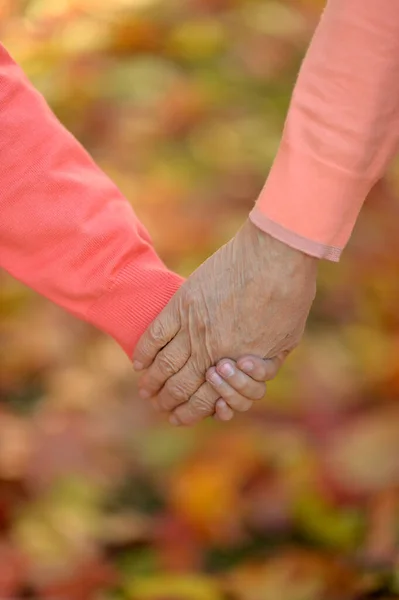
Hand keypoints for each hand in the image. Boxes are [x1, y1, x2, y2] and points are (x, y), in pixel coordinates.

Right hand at [134, 219, 316, 425]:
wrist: (275, 255)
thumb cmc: (289, 297)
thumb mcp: (286, 342)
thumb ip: (266, 364)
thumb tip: (249, 374)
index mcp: (236, 365)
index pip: (206, 401)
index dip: (189, 413)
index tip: (178, 417)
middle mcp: (211, 351)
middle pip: (180, 386)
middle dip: (167, 402)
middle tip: (159, 407)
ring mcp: (193, 326)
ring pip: (164, 364)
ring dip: (152, 382)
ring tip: (145, 390)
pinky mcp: (183, 303)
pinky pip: (156, 334)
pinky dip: (145, 351)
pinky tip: (138, 362)